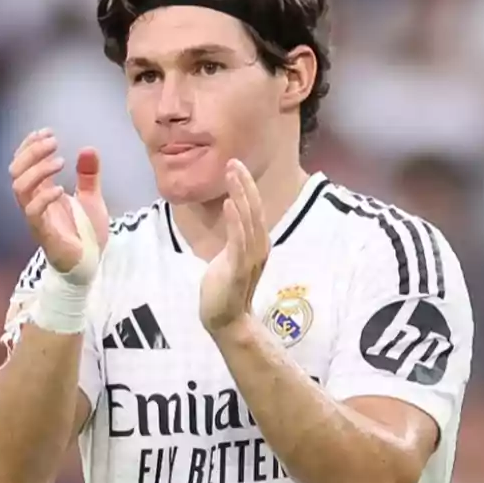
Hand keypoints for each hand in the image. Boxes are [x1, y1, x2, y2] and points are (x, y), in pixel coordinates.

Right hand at [10, 129, 108, 273]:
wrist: (90, 266)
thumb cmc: (86, 235)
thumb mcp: (91, 199)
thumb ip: (89, 176)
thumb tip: (88, 148)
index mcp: (42, 193)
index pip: (23, 163)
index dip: (30, 145)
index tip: (46, 131)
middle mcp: (34, 202)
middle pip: (16, 170)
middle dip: (31, 152)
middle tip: (53, 141)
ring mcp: (36, 218)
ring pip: (20, 188)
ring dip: (37, 169)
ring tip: (60, 160)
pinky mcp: (43, 233)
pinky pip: (33, 212)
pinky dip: (45, 197)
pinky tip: (62, 188)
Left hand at [200, 159, 268, 334]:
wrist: (226, 321)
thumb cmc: (225, 290)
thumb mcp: (230, 258)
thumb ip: (234, 239)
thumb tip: (229, 222)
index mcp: (256, 245)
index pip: (254, 210)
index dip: (247, 188)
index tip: (236, 167)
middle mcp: (258, 249)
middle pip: (254, 210)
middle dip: (244, 184)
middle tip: (233, 161)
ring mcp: (249, 259)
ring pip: (248, 221)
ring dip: (241, 195)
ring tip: (231, 173)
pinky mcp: (237, 269)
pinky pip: (238, 241)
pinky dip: (236, 221)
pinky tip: (231, 203)